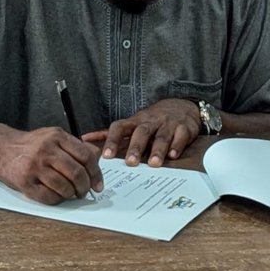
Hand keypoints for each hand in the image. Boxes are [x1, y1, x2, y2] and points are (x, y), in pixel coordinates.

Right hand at [0, 127, 102, 204]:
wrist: (1, 150)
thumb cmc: (31, 145)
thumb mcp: (53, 137)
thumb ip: (74, 145)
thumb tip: (97, 156)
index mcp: (56, 136)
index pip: (85, 156)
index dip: (95, 173)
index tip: (98, 184)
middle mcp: (46, 150)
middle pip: (76, 173)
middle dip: (84, 187)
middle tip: (85, 192)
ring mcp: (35, 166)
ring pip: (64, 187)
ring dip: (71, 194)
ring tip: (71, 194)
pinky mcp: (25, 182)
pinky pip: (48, 196)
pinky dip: (57, 199)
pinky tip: (57, 195)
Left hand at [85, 98, 199, 166]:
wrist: (182, 107)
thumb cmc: (152, 120)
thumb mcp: (131, 123)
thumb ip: (110, 134)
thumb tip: (85, 139)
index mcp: (135, 122)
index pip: (120, 127)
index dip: (112, 140)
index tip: (106, 156)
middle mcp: (150, 122)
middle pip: (141, 132)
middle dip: (135, 147)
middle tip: (130, 163)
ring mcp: (168, 124)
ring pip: (161, 135)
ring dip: (157, 149)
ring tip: (153, 163)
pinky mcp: (184, 128)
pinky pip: (181, 136)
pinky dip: (177, 146)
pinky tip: (173, 156)